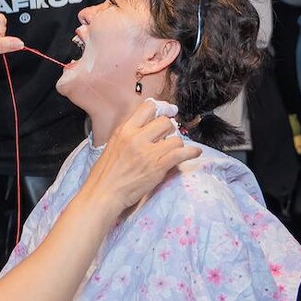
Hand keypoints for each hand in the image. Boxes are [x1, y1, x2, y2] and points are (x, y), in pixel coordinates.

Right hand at [80, 100, 200, 212]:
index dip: (161, 109)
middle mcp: (136, 137)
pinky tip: (195, 153)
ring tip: (173, 150)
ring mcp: (148, 152)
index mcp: (124, 130)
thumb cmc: (105, 172)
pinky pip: (181, 153)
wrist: (104, 192)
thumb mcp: (113, 144)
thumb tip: (147, 129)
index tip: (167, 112)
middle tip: (168, 136)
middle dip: (170, 129)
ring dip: (176, 144)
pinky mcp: (158, 166)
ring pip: (175, 138)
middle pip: (164, 122)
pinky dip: (191, 152)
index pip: (147, 107)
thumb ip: (129, 134)